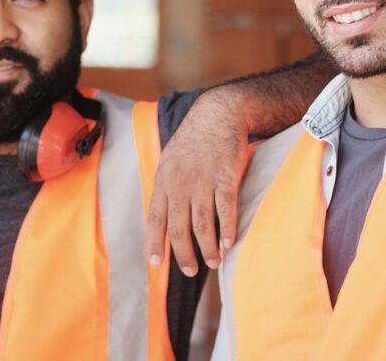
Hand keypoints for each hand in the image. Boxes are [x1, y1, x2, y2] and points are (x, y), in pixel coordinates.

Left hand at [145, 91, 248, 276]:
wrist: (218, 115)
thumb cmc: (194, 140)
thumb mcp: (170, 160)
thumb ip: (166, 187)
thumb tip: (162, 216)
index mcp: (164, 180)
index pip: (155, 219)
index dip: (155, 243)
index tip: (155, 264)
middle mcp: (180, 184)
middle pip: (179, 228)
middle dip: (183, 255)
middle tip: (190, 271)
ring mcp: (203, 181)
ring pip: (202, 225)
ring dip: (208, 249)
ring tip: (213, 263)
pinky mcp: (226, 178)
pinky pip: (226, 210)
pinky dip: (227, 230)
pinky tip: (230, 244)